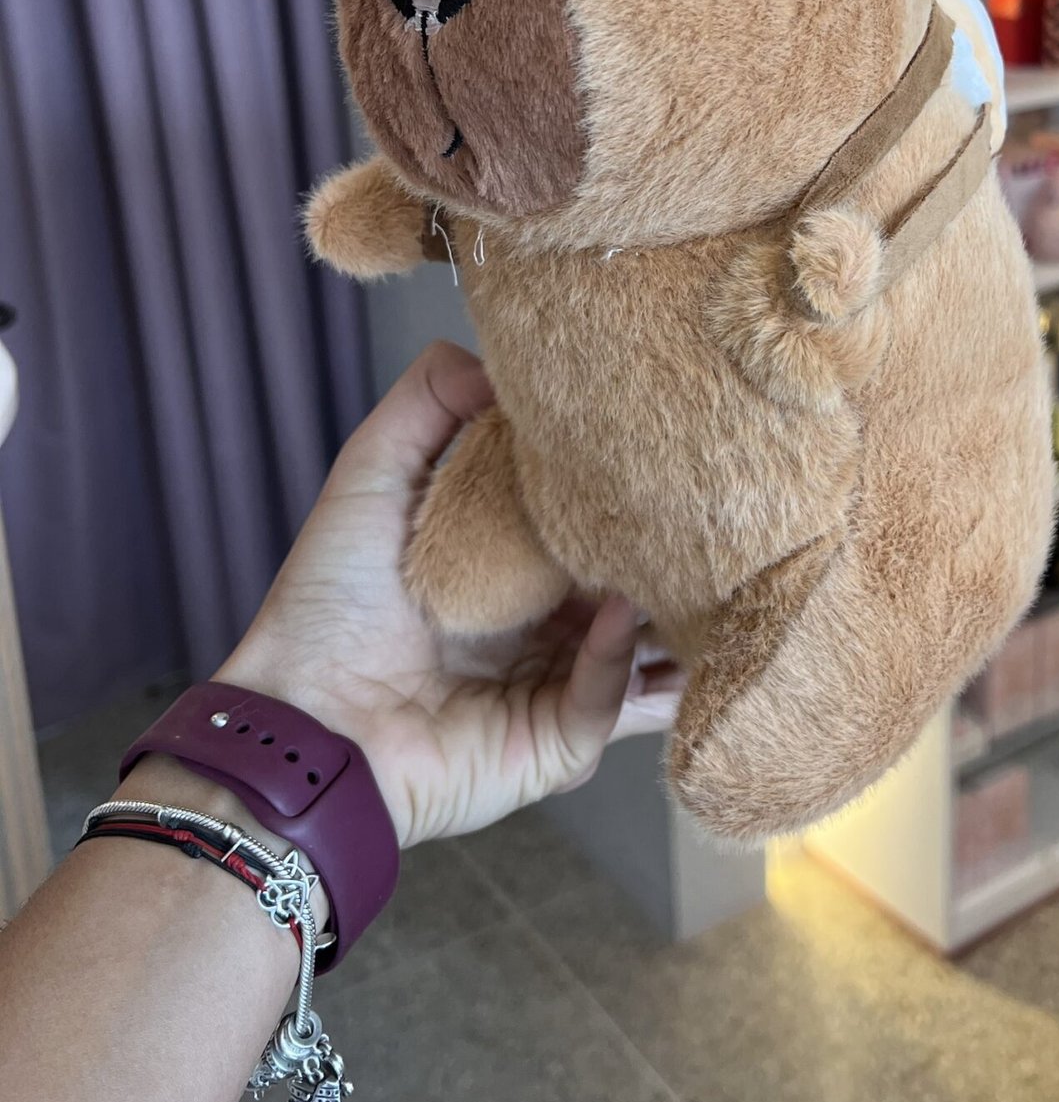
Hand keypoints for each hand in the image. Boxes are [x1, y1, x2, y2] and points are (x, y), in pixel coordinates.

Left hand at [219, 342, 680, 846]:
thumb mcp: (371, 476)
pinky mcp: (561, 743)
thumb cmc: (327, 604)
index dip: (624, 480)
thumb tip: (505, 358)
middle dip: (672, 548)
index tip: (660, 434)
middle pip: (637, 579)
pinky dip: (619, 655)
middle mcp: (551, 623)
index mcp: (514, 564)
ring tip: (709, 563)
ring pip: (648, 646)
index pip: (592, 515)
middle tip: (711, 497)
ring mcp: (562, 684)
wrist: (304, 719)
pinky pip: (610, 697)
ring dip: (676, 613)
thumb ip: (428, 401)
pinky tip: (617, 611)